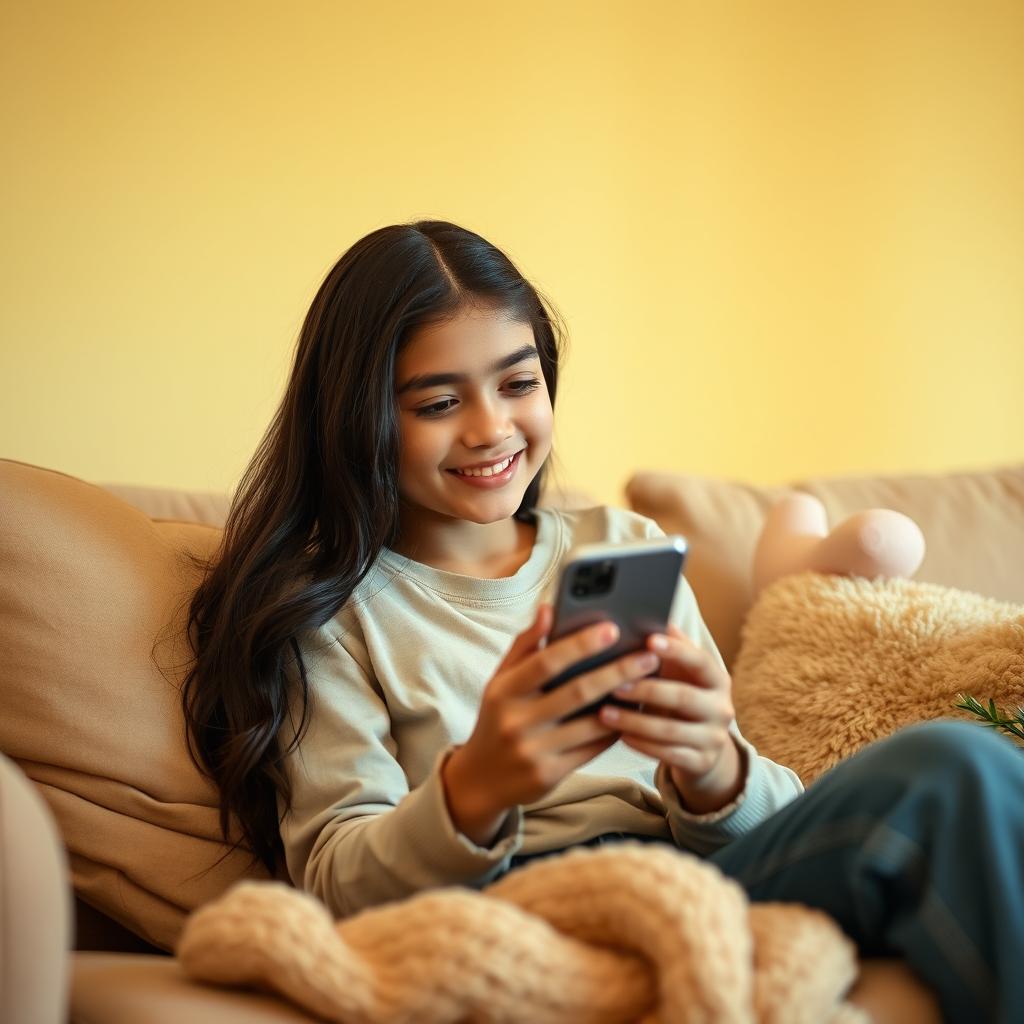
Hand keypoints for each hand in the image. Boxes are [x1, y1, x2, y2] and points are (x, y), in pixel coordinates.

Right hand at [442, 603, 661, 844]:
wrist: (481, 779)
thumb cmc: (498, 717)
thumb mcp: (500, 681)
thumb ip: (525, 645)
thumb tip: (549, 609)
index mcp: (503, 691)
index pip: (546, 662)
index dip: (580, 644)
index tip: (612, 629)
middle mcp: (516, 721)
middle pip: (577, 692)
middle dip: (617, 671)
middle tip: (648, 656)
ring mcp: (534, 751)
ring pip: (592, 724)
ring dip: (624, 703)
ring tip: (650, 683)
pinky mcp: (550, 775)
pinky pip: (592, 749)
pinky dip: (615, 729)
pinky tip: (633, 713)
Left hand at [597, 625, 744, 814]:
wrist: (703, 747)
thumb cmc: (680, 697)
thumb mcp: (680, 673)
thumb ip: (668, 647)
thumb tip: (646, 615)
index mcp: (717, 678)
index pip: (699, 660)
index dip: (676, 650)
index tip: (648, 640)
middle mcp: (721, 708)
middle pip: (683, 697)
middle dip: (646, 690)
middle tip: (614, 684)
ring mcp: (713, 738)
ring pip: (671, 731)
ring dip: (635, 721)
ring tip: (604, 713)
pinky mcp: (701, 763)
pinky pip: (668, 755)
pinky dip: (642, 745)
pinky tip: (619, 736)